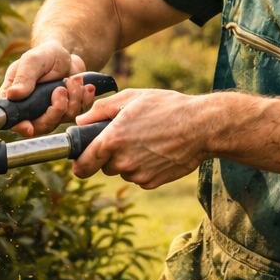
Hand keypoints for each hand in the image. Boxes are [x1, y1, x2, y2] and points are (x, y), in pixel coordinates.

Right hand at [0, 42, 92, 135]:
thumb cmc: (44, 56)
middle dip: (56, 110)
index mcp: (16, 98)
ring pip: (62, 119)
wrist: (66, 55)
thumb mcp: (32, 60)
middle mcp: (32, 109)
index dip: (21, 126)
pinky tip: (84, 86)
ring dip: (72, 99)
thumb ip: (23, 77)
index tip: (30, 127)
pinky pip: (78, 114)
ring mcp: (50, 112)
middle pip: (42, 126)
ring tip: (73, 80)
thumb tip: (12, 94)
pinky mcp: (67, 111)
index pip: (14, 119)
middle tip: (61, 89)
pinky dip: (84, 100)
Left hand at [71, 88, 214, 188]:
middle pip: (104, 166)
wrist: (200, 127)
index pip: (83, 164)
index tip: (79, 162)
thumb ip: (101, 110)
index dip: (79, 164)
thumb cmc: (167, 107)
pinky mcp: (152, 182)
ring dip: (128, 160)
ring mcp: (138, 174)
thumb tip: (81, 121)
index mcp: (113, 139)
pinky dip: (143, 167)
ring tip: (147, 140)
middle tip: (127, 136)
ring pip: (122, 171)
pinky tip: (157, 151)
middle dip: (110, 154)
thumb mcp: (131, 97)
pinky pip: (139, 177)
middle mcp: (123, 161)